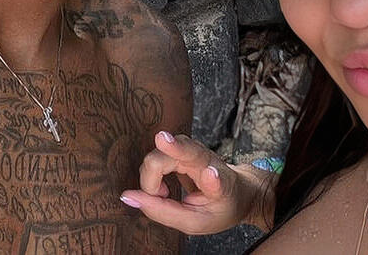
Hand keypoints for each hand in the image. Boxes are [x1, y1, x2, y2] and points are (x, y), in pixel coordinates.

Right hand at [120, 131, 275, 234]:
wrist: (239, 191)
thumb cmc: (217, 208)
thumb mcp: (195, 222)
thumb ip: (162, 212)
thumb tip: (127, 197)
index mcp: (222, 187)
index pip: (215, 179)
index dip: (211, 178)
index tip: (211, 174)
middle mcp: (208, 161)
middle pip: (171, 158)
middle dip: (152, 178)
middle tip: (162, 196)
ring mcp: (195, 148)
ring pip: (159, 153)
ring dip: (152, 177)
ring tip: (165, 193)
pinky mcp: (184, 144)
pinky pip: (158, 154)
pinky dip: (153, 172)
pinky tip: (163, 185)